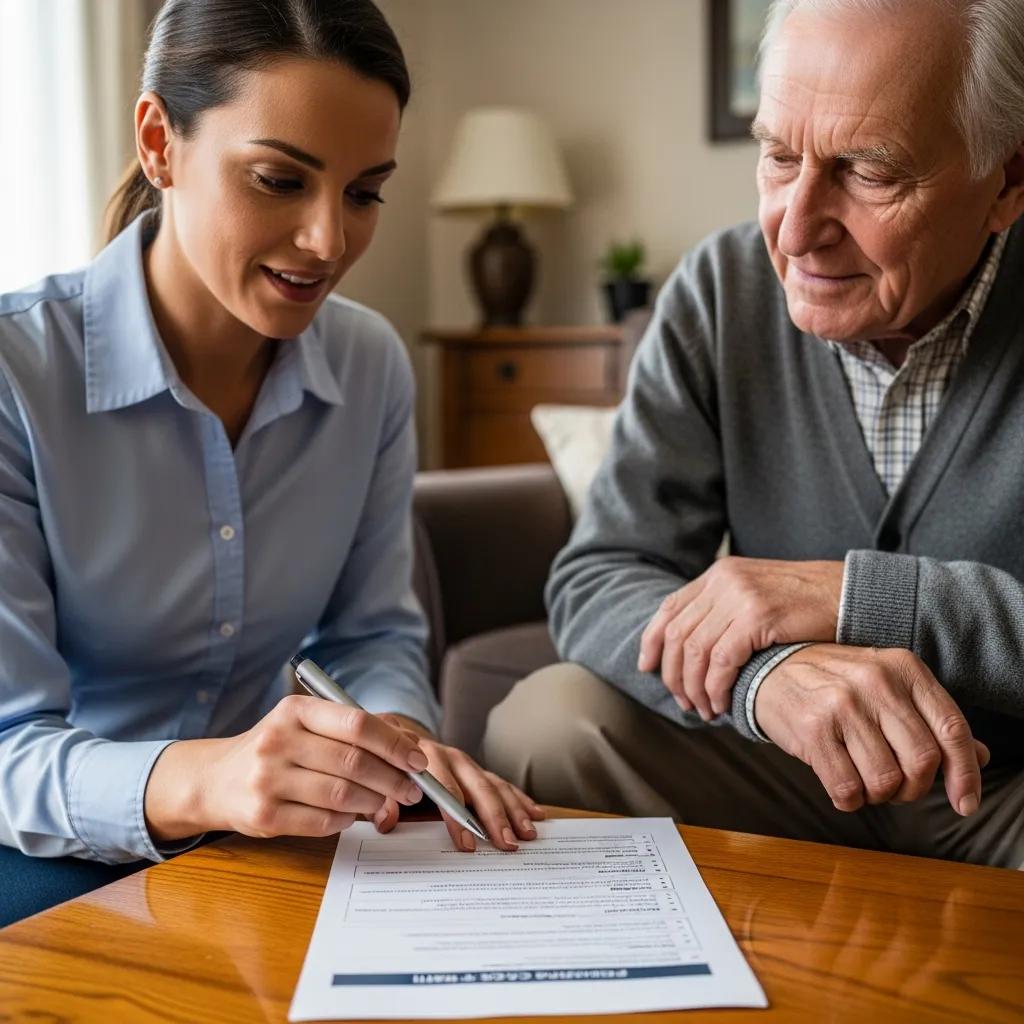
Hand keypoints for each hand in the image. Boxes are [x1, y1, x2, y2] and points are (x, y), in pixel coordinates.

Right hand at [146, 694, 431, 842]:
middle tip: (411, 789)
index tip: (417, 759)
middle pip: (353, 761)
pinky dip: (346, 820)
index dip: (394, 743)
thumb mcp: (302, 724)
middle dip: (392, 778)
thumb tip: (406, 749)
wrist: (215, 780)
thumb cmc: (274, 749)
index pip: (356, 723)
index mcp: (295, 710)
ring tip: (384, 802)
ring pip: (342, 794)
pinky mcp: (264, 815)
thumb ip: (348, 731)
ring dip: (373, 801)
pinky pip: (323, 821)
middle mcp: (278, 740)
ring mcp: (268, 779)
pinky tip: (351, 814)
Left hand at [372, 715, 545, 852]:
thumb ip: (381, 799)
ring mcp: (465, 763)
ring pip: (494, 785)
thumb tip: (386, 821)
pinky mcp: (475, 770)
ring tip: (528, 833)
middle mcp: (450, 757)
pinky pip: (501, 783)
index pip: (443, 788)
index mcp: (423, 758)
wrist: (388, 735)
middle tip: (507, 843)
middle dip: (494, 816)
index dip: (456, 816)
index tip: (467, 842)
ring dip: (513, 809)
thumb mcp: (374, 779)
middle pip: (477, 786)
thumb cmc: (382, 765)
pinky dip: (519, 798)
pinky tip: (536, 813)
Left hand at [637, 557, 843, 719]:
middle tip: (683, 702)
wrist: (851, 594)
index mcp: (719, 573)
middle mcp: (723, 580)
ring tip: (704, 710)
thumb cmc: (807, 604)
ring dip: (694, 687)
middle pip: (678, 634)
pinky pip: (721, 660)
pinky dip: (716, 687)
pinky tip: (722, 703)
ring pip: (696, 651)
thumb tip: (692, 647)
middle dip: (674, 674)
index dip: (653, 640)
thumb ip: (725, 610)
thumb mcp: (757, 596)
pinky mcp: (757, 615)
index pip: (670, 608)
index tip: (647, 667)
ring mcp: (739, 596)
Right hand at [753, 644, 989, 816]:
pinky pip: (848, 789)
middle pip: (922, 762)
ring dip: (878, 796)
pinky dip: (849, 800)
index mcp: (903, 668)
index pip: (952, 728)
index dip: (965, 773)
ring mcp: (842, 703)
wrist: (770, 671)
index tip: (965, 803)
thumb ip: (931, 720)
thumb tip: (981, 758)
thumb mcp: (888, 688)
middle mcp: (876, 681)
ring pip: (886, 781)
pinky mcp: (813, 729)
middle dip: (913, 789)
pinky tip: (841, 785)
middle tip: (895, 787)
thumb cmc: (836, 685)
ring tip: (862, 781)